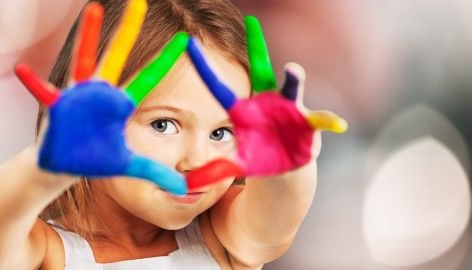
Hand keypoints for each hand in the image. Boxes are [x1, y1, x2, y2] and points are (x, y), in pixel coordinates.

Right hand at [14, 0, 188, 194]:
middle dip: (127, 29)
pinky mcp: (59, 106)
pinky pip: (45, 93)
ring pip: (85, 60)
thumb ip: (155, 173)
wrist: (66, 165)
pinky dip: (34, 84)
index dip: (165, 60)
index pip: (149, 77)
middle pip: (118, 55)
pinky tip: (23, 70)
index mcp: (121, 103)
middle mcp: (102, 92)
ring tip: (93, 8)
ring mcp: (80, 95)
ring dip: (87, 36)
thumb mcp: (129, 166)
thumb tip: (183, 189)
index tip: (184, 39)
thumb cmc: (96, 160)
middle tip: (139, 0)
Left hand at [185, 16, 347, 188]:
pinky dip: (327, 121)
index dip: (205, 68)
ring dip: (292, 80)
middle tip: (251, 23)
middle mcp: (267, 102)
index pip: (221, 88)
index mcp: (245, 111)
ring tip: (292, 70)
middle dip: (257, 48)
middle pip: (261, 73)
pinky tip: (337, 124)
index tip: (190, 43)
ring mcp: (289, 110)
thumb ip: (217, 171)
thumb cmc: (260, 157)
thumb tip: (188, 186)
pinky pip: (319, 121)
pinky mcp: (308, 124)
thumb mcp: (238, 164)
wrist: (285, 166)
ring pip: (291, 90)